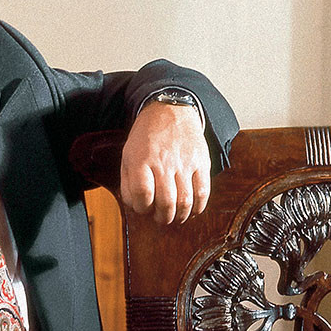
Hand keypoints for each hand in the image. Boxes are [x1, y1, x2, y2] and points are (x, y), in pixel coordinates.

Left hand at [119, 101, 210, 223]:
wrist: (170, 112)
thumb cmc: (146, 139)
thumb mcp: (128, 156)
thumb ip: (128, 183)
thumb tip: (134, 207)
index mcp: (141, 160)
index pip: (142, 194)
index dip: (142, 208)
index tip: (143, 208)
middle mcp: (164, 162)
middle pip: (166, 202)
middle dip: (162, 218)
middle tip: (160, 218)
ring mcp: (185, 163)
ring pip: (185, 201)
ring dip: (179, 216)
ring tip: (175, 218)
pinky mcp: (201, 162)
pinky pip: (203, 192)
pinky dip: (198, 207)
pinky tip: (192, 210)